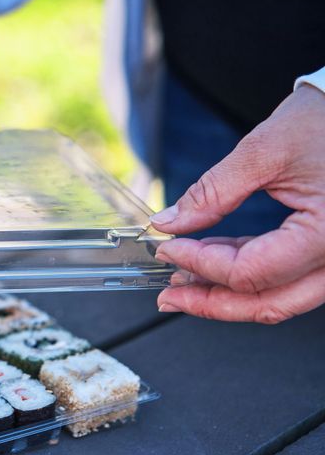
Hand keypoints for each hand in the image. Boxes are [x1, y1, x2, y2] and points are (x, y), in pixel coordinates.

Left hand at [150, 85, 324, 323]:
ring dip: (226, 294)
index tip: (167, 249)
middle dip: (210, 302)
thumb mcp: (262, 151)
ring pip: (278, 299)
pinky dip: (247, 276)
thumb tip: (169, 223)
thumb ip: (212, 193)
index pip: (249, 272)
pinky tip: (211, 261)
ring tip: (183, 278)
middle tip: (167, 295)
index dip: (200, 264)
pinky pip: (287, 280)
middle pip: (267, 303)